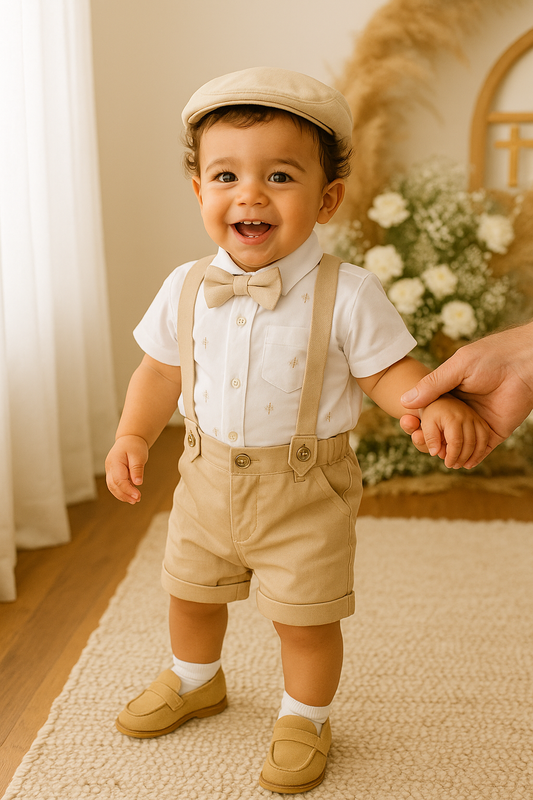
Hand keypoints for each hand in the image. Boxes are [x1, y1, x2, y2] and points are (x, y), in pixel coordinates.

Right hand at [105, 435, 148, 503]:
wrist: (129, 440)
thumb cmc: (134, 446)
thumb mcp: (139, 455)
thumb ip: (137, 469)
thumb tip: (137, 483)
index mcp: (115, 461)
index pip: (119, 480)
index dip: (128, 490)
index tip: (137, 496)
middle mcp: (109, 467)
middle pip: (113, 486)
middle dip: (124, 495)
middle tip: (136, 500)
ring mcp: (109, 471)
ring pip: (112, 487)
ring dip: (122, 495)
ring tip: (135, 500)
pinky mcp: (113, 474)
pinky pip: (115, 485)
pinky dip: (122, 492)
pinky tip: (131, 495)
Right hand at [400, 325, 532, 457]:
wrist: (522, 364)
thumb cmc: (490, 358)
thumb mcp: (456, 368)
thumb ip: (432, 385)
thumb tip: (405, 401)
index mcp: (451, 392)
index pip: (430, 411)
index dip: (418, 419)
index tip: (407, 424)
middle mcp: (463, 408)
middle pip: (442, 430)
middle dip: (430, 439)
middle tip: (419, 441)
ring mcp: (478, 421)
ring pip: (460, 442)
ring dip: (449, 452)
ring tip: (439, 456)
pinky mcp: (495, 431)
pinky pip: (481, 450)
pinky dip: (472, 459)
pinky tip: (461, 464)